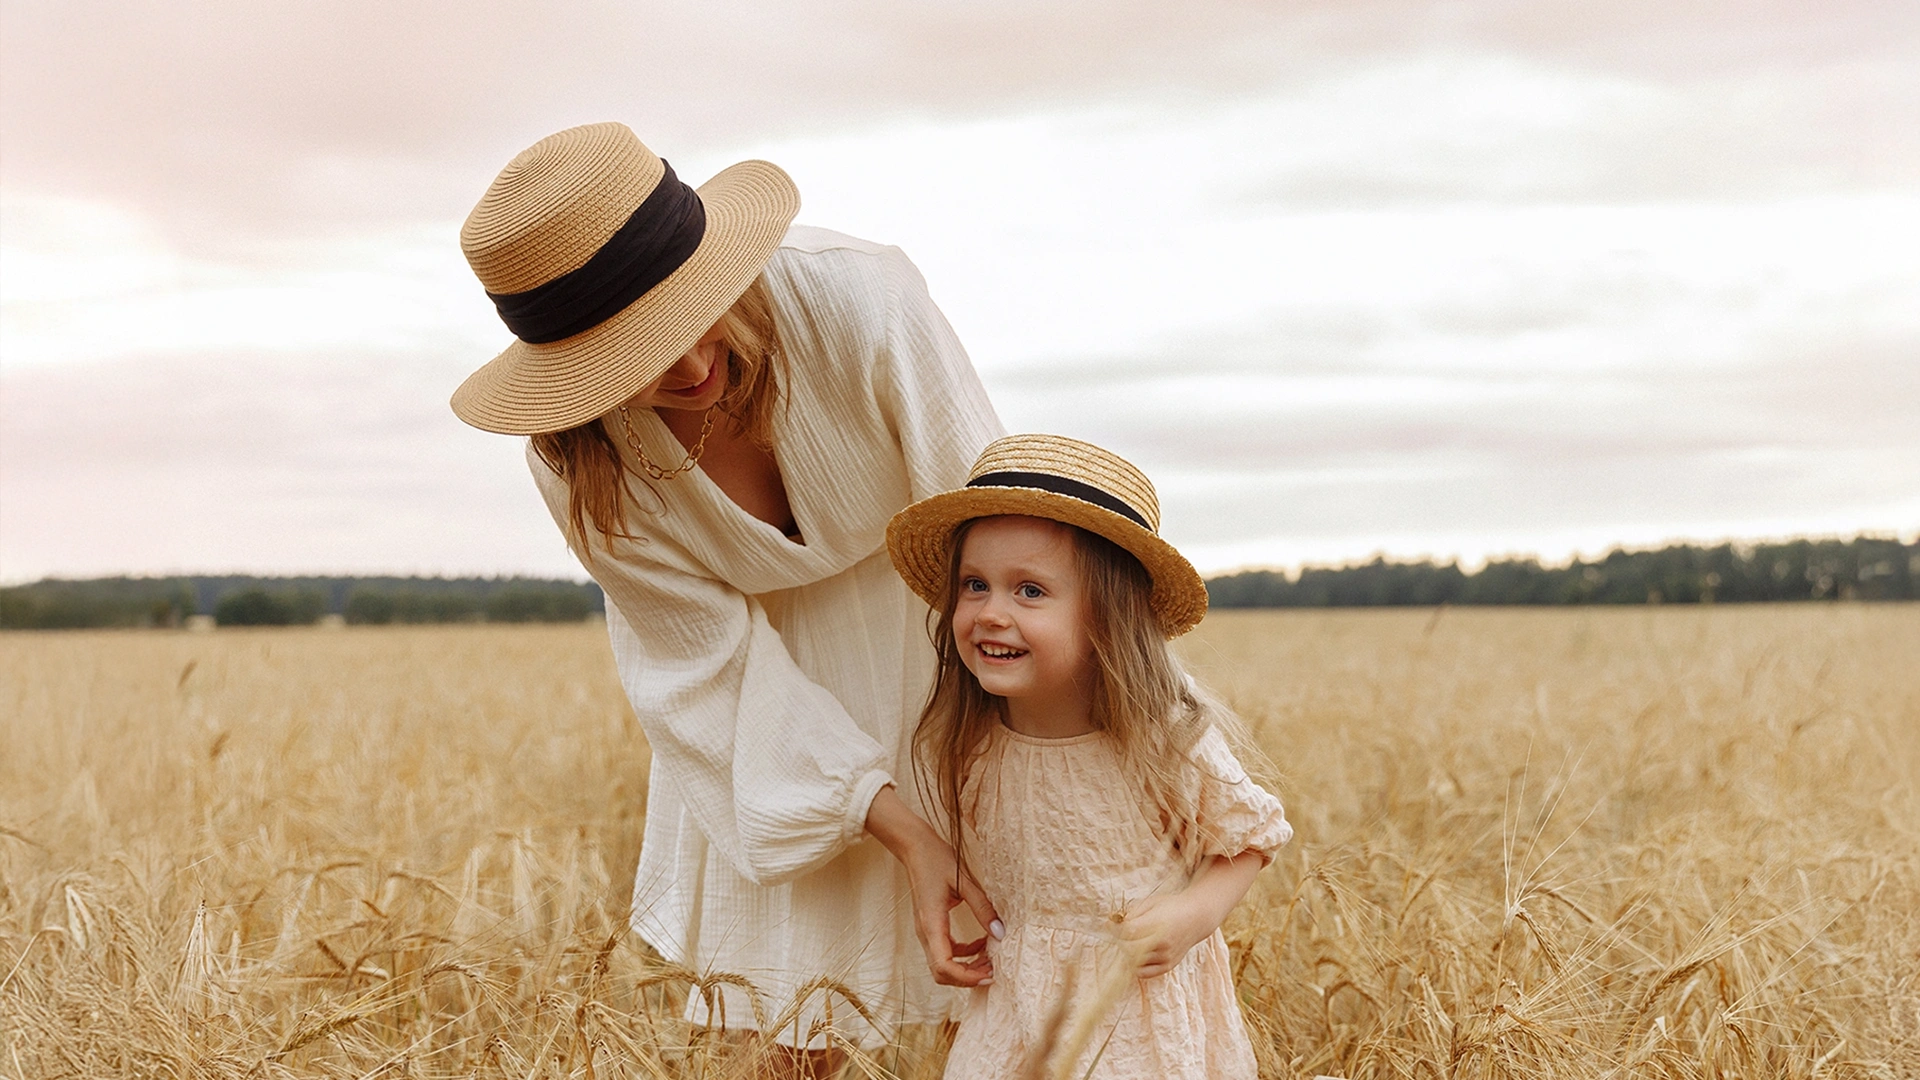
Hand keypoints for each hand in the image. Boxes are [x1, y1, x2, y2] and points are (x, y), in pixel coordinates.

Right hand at [865, 786, 1003, 986]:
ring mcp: (926, 931)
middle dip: (967, 977)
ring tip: (990, 960)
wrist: (914, 847)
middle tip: (993, 970)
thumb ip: (983, 908)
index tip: (990, 974)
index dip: (966, 978)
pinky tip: (981, 943)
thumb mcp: (964, 882)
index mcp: (931, 924)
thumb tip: (1000, 933)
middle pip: (941, 973)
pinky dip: (963, 954)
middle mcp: (925, 932)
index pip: (944, 967)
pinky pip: (945, 951)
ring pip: (943, 965)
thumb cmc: (936, 859)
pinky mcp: (930, 926)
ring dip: (966, 968)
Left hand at [1114, 891, 1214, 978]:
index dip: (1114, 929)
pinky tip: (1138, 954)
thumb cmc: (1171, 907)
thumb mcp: (1150, 903)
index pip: (1127, 932)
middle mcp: (1163, 943)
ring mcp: (1165, 956)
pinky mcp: (1168, 966)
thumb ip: (1131, 914)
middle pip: (1128, 948)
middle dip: (1119, 940)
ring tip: (1131, 940)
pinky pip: (1144, 973)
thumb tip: (1111, 922)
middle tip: (1119, 933)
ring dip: (1127, 952)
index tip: (1109, 924)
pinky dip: (1136, 965)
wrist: (1196, 918)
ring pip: (1134, 961)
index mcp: (1158, 924)